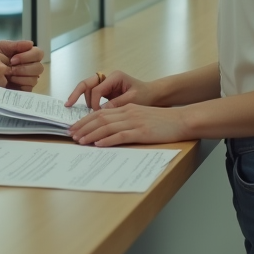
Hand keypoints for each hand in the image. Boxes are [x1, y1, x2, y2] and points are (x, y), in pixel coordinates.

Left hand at [0, 40, 43, 90]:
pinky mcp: (24, 89)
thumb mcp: (1, 47)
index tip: (13, 59)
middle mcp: (31, 67)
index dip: (28, 56)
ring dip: (21, 77)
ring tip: (8, 76)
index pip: (38, 53)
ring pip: (35, 79)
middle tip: (10, 69)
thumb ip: (16, 45)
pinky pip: (28, 88)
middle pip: (39, 67)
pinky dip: (19, 85)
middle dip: (24, 68)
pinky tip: (10, 83)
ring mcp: (29, 79)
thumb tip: (31, 43)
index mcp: (28, 55)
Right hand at [65, 70, 154, 109]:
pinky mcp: (105, 91)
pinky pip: (92, 95)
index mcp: (115, 76)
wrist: (152, 94)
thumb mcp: (133, 100)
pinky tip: (84, 112)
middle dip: (76, 93)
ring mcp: (106, 83)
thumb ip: (117, 104)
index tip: (97, 115)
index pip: (97, 88)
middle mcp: (108, 78)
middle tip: (68, 104)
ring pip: (87, 89)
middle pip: (87, 83)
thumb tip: (101, 111)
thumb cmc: (145, 95)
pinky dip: (87, 102)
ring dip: (83, 100)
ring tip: (79, 112)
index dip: (94, 102)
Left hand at [69, 104, 188, 146]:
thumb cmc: (163, 121)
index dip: (85, 120)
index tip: (75, 128)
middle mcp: (128, 113)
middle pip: (100, 118)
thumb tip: (109, 132)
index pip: (101, 113)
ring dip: (91, 134)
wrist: (181, 120)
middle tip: (71, 135)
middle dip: (83, 127)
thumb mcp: (141, 116)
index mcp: (127, 108)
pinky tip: (98, 145)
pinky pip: (121, 136)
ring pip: (107, 127)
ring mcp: (134, 122)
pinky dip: (107, 140)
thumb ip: (126, 121)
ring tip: (80, 141)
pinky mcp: (141, 132)